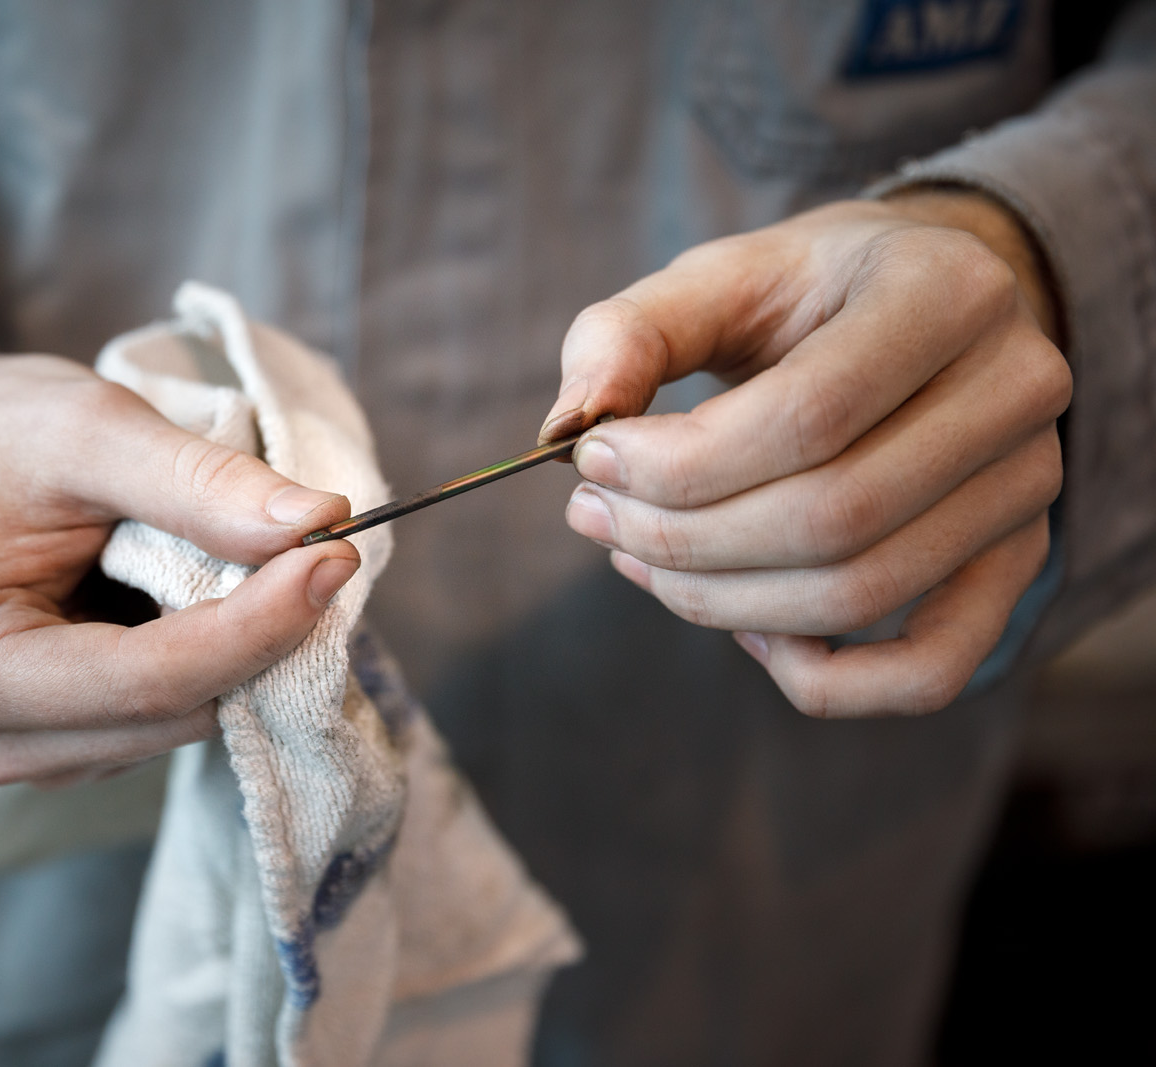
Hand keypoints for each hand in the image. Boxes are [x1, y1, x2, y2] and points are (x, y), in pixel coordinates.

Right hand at [0, 329, 357, 783]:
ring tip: (236, 556)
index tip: (335, 555)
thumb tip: (314, 523)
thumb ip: (198, 482)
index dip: (257, 625)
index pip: (148, 681)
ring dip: (242, 647)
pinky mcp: (78, 744)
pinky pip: (181, 715)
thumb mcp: (91, 428)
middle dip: (260, 636)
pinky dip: (219, 656)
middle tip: (317, 545)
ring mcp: (34, 752)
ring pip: (188, 722)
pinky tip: (208, 591)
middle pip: (175, 714)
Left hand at [541, 193, 1070, 716]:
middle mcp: (1014, 391)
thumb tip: (567, 427)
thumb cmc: (806, 293)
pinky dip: (826, 679)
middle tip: (593, 516)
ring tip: (634, 556)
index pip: (810, 415)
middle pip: (832, 516)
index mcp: (948, 291)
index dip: (680, 462)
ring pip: (860, 594)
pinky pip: (931, 669)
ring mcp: (1026, 488)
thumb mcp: (718, 276)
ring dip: (719, 601)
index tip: (591, 458)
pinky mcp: (1013, 563)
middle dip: (682, 536)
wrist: (918, 306)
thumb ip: (631, 333)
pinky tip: (746, 633)